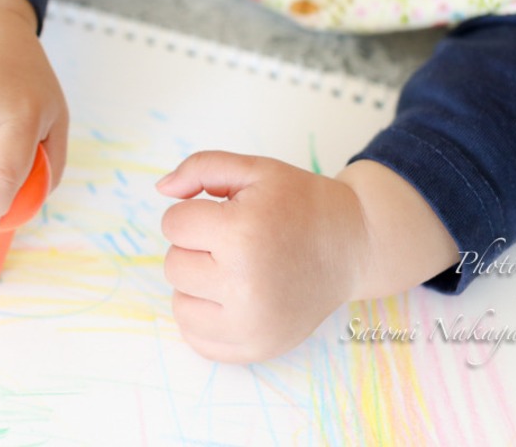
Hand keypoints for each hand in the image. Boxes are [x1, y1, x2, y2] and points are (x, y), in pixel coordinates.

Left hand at [157, 152, 369, 362]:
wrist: (354, 245)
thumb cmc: (301, 204)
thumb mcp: (254, 169)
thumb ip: (200, 168)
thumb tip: (161, 189)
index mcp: (243, 233)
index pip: (173, 224)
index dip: (194, 213)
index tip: (225, 214)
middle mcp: (246, 284)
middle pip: (173, 265)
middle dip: (196, 248)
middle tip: (234, 242)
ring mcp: (253, 324)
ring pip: (180, 304)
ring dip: (197, 285)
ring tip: (234, 269)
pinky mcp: (257, 348)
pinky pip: (197, 339)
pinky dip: (206, 318)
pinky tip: (232, 298)